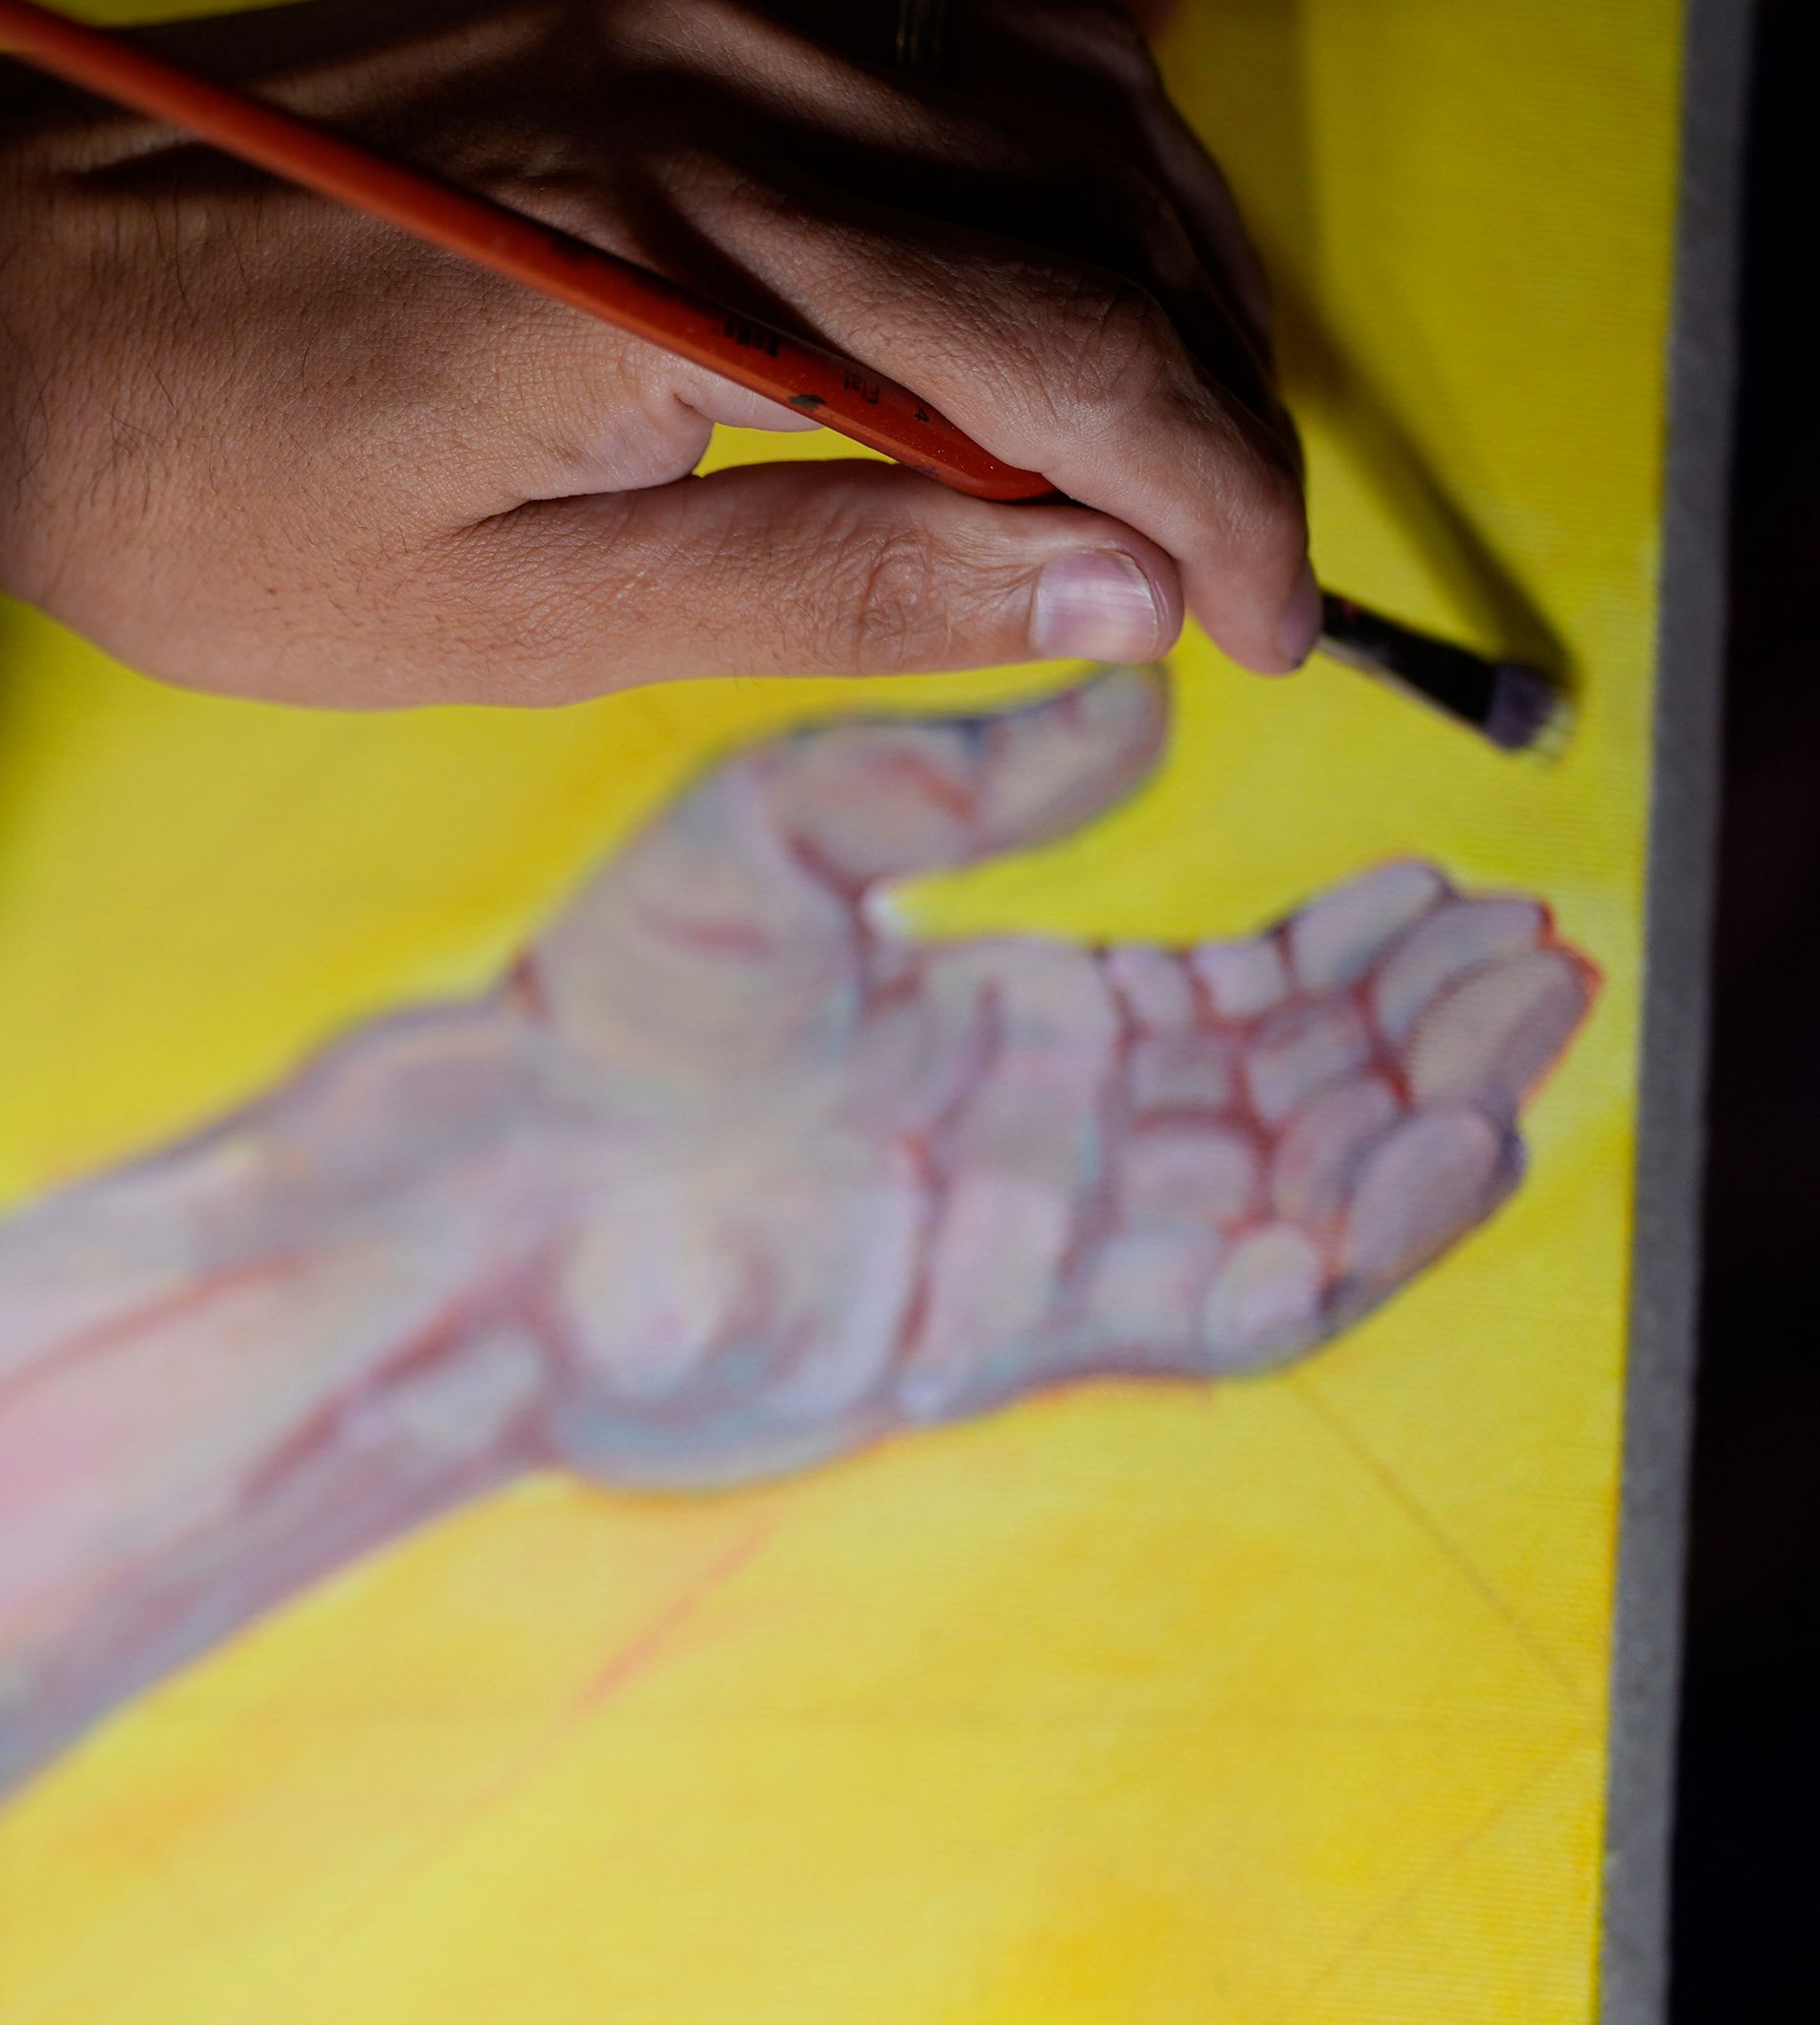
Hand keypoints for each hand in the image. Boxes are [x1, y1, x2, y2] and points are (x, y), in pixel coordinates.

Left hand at [0, 0, 1316, 704]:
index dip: (1214, 504)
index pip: (1071, 361)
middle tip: (1229, 561)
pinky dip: (1042, 119)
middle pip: (1092, 212)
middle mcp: (705, 66)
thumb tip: (1110, 586)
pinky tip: (1095, 210)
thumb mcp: (498, 622)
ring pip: (1037, 92)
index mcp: (681, 247)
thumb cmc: (196, 492)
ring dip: (1151, 259)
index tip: (1264, 631)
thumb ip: (825, 590)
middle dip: (1209, 397)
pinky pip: (916, 15)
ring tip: (1174, 429)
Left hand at [480, 668, 1590, 1481]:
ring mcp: (1032, 1243)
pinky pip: (1220, 1304)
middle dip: (1420, 1023)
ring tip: (1521, 1028)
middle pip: (1290, 1091)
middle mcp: (1040, 1140)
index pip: (1227, 993)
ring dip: (1418, 1121)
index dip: (1347, 947)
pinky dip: (1341, 1241)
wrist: (491, 1177)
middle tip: (1533, 943)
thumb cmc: (599, 1012)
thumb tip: (1140, 692)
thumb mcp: (784, 831)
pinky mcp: (1011, 1331)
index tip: (1444, 877)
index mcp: (1002, 1026)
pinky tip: (1433, 1154)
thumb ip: (965, 770)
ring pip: (1287, 1193)